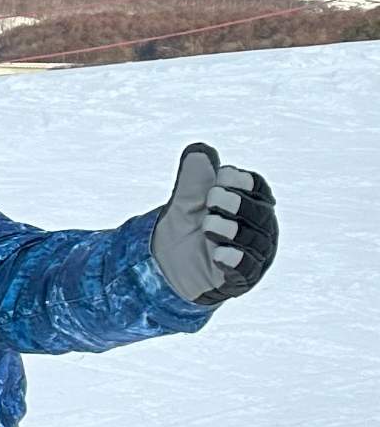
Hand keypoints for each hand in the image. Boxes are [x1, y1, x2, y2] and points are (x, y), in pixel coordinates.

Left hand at [149, 143, 275, 304]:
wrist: (167, 265)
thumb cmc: (186, 227)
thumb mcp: (184, 201)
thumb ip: (192, 178)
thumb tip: (199, 150)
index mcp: (249, 202)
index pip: (257, 187)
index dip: (241, 180)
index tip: (220, 176)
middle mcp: (259, 227)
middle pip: (259, 212)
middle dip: (236, 203)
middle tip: (212, 198)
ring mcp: (254, 253)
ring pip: (253, 240)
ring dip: (231, 230)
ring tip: (207, 225)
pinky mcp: (243, 277)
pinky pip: (246, 269)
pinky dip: (234, 260)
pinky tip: (218, 254)